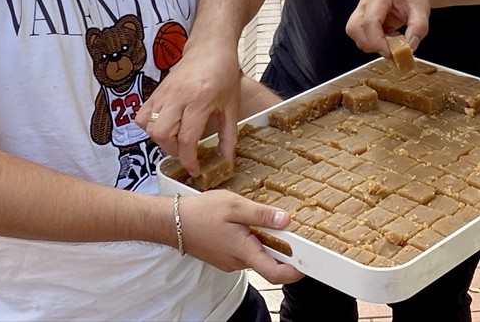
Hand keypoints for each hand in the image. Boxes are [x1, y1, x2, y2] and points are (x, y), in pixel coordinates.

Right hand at [138, 44, 241, 176]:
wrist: (210, 48)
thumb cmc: (224, 74)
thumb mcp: (232, 106)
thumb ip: (228, 135)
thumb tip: (226, 160)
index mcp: (200, 101)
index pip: (186, 138)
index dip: (189, 160)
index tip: (195, 170)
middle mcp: (178, 97)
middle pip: (162, 135)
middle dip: (174, 151)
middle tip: (187, 152)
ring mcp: (164, 93)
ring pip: (150, 126)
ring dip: (162, 140)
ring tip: (177, 140)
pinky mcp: (156, 91)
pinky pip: (143, 116)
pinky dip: (150, 127)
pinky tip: (165, 127)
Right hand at [180, 190, 302, 283]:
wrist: (171, 221)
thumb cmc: (201, 213)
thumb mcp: (235, 207)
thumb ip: (262, 215)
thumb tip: (286, 221)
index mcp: (244, 252)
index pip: (275, 273)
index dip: (295, 271)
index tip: (307, 264)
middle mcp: (238, 262)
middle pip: (268, 262)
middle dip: (281, 248)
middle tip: (287, 228)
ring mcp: (230, 261)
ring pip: (256, 255)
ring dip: (264, 241)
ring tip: (260, 219)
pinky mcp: (224, 256)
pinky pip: (244, 252)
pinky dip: (251, 240)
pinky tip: (244, 224)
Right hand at [346, 0, 431, 56]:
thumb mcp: (422, 11)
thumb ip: (418, 29)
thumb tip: (408, 49)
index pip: (370, 22)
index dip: (377, 41)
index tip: (391, 54)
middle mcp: (366, 2)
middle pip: (354, 28)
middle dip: (370, 44)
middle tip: (391, 50)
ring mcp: (361, 9)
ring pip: (354, 33)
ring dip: (371, 44)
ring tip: (393, 38)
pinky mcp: (362, 17)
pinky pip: (360, 35)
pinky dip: (373, 42)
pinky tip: (389, 36)